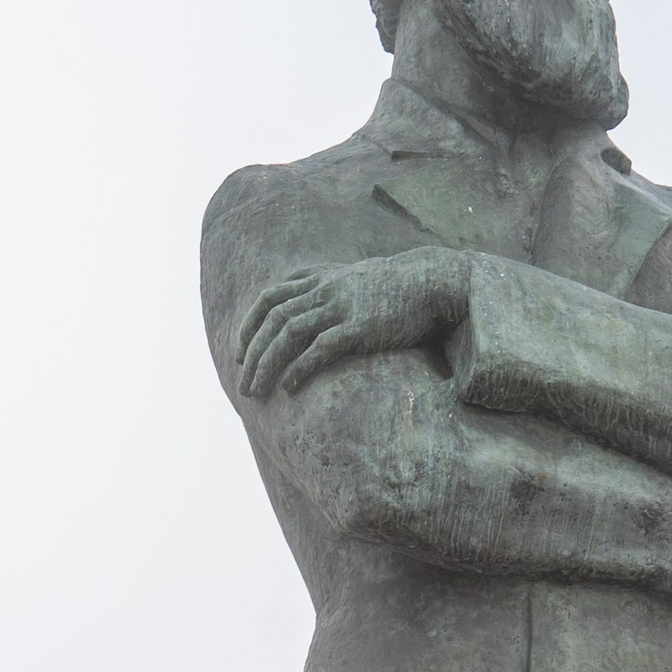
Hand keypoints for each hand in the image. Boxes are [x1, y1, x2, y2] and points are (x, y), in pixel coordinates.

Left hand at [236, 247, 468, 398]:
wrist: (430, 282)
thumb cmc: (392, 288)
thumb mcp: (351, 278)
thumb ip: (324, 286)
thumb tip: (302, 303)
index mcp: (319, 280)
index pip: (269, 299)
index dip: (248, 327)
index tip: (240, 354)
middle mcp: (325, 290)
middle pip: (273, 320)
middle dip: (252, 355)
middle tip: (244, 386)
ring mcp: (342, 307)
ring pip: (289, 333)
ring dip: (267, 365)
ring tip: (257, 392)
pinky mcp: (360, 327)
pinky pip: (320, 348)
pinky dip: (299, 368)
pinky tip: (289, 388)